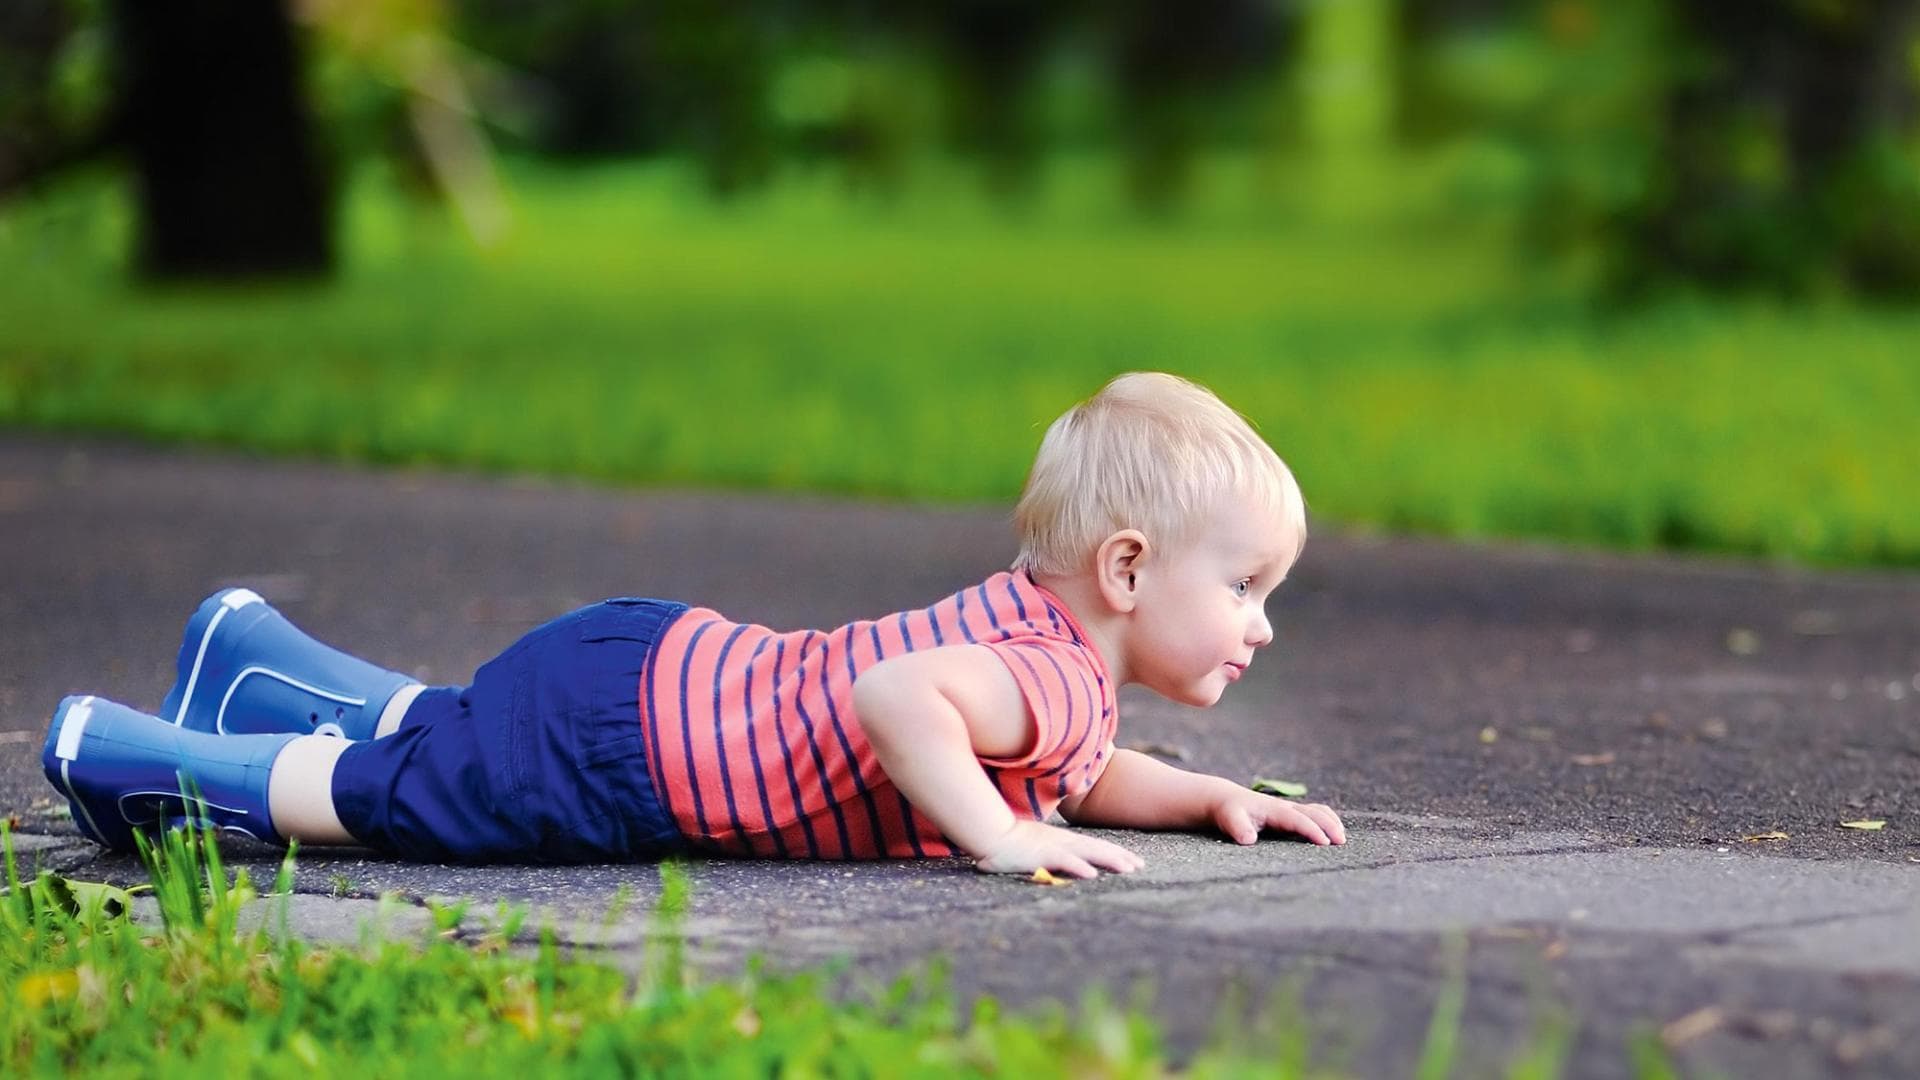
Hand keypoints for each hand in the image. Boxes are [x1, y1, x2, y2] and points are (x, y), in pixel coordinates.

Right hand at [973, 819, 1145, 878]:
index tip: (1133, 861)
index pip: (1095, 845)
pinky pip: (1064, 861)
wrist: (990, 833)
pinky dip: (1079, 867)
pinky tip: (1092, 874)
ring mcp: (1053, 847)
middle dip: (1120, 857)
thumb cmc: (1008, 841)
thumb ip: (1049, 853)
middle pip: (1097, 848)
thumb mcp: (1034, 846)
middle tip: (1140, 866)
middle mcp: (1063, 841)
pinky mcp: (1041, 855)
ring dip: (1109, 860)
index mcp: (1062, 839)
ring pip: (1087, 853)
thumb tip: (1058, 861)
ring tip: (1128, 869)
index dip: (1114, 852)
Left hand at [1210, 788, 1346, 846]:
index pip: (1298, 820)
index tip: (1324, 843)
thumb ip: (1239, 828)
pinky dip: (1327, 820)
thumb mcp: (1229, 819)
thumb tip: (1248, 840)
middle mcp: (1286, 807)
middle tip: (1341, 843)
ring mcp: (1290, 809)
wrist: (1226, 799)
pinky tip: (1333, 832)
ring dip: (1331, 822)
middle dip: (1329, 826)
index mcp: (1274, 809)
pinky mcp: (1291, 813)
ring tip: (1341, 838)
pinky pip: (1315, 813)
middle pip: (1314, 813)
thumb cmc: (1229, 811)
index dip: (1311, 830)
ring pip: (1317, 811)